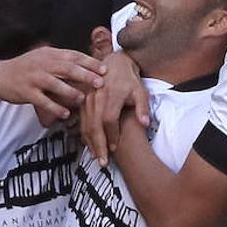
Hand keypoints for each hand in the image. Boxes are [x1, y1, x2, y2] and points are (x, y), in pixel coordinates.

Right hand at [0, 46, 105, 122]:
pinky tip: (65, 114)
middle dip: (85, 75)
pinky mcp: (25, 92)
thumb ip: (64, 61)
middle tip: (100, 83)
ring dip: (70, 92)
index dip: (90, 62)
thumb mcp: (44, 59)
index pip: (73, 56)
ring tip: (82, 99)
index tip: (105, 69)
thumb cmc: (28, 69)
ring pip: (55, 84)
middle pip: (67, 68)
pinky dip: (54, 107)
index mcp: (50, 54)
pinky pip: (42, 101)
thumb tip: (91, 65)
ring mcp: (33, 78)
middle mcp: (42, 64)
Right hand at [79, 51, 148, 165]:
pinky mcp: (82, 101)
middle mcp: (96, 98)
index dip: (111, 135)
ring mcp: (87, 99)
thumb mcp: (140, 91)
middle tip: (103, 162)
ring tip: (96, 158)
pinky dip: (85, 135)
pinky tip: (90, 146)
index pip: (109, 120)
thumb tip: (145, 124)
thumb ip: (143, 108)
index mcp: (112, 95)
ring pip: (86, 125)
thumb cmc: (129, 79)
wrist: (114, 63)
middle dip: (98, 146)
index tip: (115, 148)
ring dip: (91, 143)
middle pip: (95, 126)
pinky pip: (82, 121)